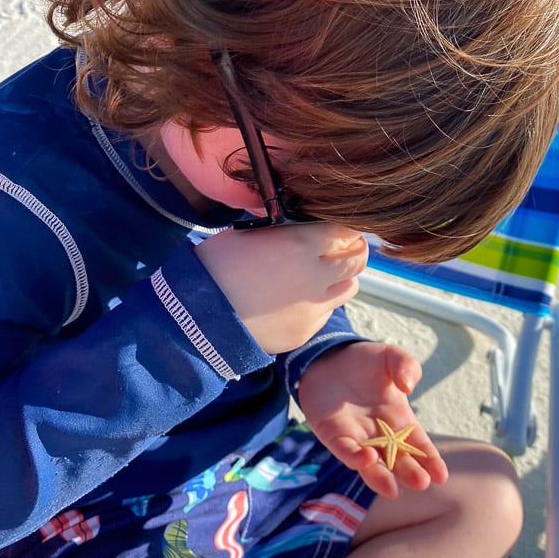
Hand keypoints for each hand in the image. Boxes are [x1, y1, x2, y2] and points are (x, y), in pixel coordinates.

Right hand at [195, 224, 367, 353]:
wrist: (200, 314)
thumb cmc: (217, 265)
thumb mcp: (250, 233)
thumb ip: (286, 232)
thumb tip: (303, 227)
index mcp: (303, 243)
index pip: (346, 230)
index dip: (344, 229)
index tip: (336, 230)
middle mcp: (316, 274)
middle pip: (358, 260)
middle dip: (353, 252)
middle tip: (339, 250)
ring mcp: (314, 305)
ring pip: (349, 288)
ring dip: (340, 279)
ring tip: (319, 276)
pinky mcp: (306, 330)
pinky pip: (326, 312)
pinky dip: (320, 304)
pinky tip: (296, 300)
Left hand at [297, 341, 447, 498]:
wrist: (328, 358)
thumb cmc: (364, 361)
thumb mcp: (390, 357)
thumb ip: (406, 365)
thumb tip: (409, 386)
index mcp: (399, 419)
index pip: (418, 444)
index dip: (430, 460)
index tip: (441, 476)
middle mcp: (380, 435)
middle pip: (397, 460)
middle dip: (409, 473)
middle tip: (421, 483)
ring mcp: (357, 438)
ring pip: (371, 465)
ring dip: (381, 477)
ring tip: (393, 490)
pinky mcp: (333, 437)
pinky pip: (345, 451)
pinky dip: (355, 458)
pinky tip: (366, 459)